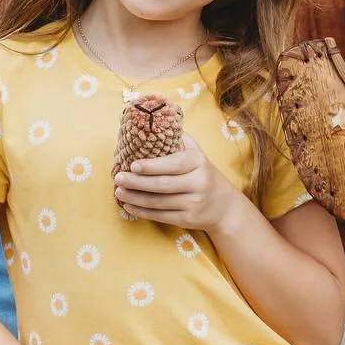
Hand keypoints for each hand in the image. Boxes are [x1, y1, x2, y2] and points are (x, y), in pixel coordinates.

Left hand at [114, 137, 240, 230]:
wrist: (225, 207)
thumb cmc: (204, 175)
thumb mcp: (198, 155)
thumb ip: (180, 141)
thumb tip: (154, 124)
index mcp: (199, 162)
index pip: (173, 163)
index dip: (152, 166)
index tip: (133, 165)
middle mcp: (198, 183)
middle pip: (162, 184)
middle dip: (137, 182)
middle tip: (118, 178)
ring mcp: (194, 203)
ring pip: (159, 202)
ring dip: (135, 198)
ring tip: (119, 192)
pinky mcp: (188, 220)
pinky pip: (161, 216)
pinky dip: (143, 212)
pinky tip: (129, 206)